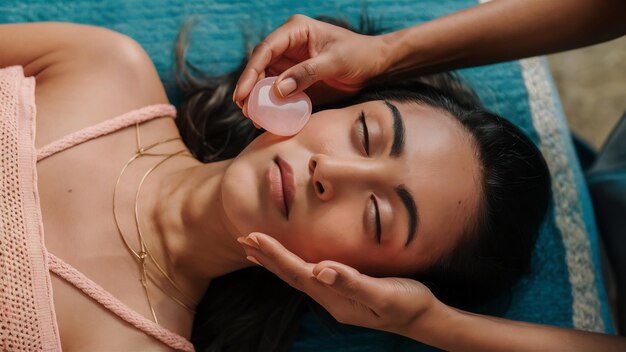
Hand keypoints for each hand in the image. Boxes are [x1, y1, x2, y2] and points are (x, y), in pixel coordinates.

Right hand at [233, 14, 388, 113]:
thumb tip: (278, 90)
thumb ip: (307, 74)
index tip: (243, 94)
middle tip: (245, 110)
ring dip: (258, 99)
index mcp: (296, 31)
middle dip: (250, 88)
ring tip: (254, 118)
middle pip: (260, 66)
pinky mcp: (296, 79)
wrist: (376, 64)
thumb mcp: (335, 62)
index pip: (266, 50)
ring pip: (266, 80)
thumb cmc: (359, 55)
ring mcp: (291, 62)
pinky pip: (279, 92)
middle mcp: (289, 45)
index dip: (251, 72)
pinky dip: (272, 105)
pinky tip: (267, 119)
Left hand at [237, 232, 438, 335]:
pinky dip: (293, 264)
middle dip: (266, 257)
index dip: (275, 254)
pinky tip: (291, 260)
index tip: (254, 237)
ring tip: (255, 250)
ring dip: (275, 261)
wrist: (423, 319)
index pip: (297, 272)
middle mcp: (329, 298)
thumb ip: (353, 282)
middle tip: (243, 239)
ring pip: (297, 276)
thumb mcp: (384, 294)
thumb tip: (321, 269)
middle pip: (290, 275)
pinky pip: (309, 275)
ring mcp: (335, 296)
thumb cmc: (407, 303)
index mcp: (335, 297)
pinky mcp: (343, 291)